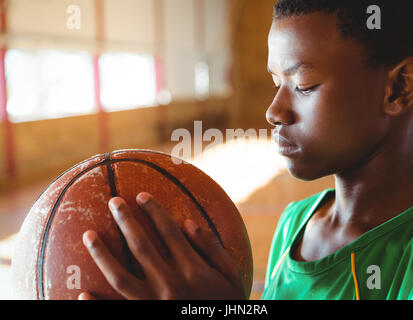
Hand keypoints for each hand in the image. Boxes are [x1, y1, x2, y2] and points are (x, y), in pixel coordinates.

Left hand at [78, 192, 245, 299]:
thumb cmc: (226, 302)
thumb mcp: (232, 275)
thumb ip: (212, 249)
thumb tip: (189, 223)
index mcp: (192, 269)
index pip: (168, 231)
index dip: (154, 211)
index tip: (141, 196)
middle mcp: (170, 284)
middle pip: (142, 246)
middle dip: (126, 221)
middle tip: (113, 201)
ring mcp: (154, 304)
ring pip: (121, 277)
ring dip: (102, 254)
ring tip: (88, 235)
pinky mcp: (146, 318)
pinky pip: (118, 311)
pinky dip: (98, 306)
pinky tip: (82, 294)